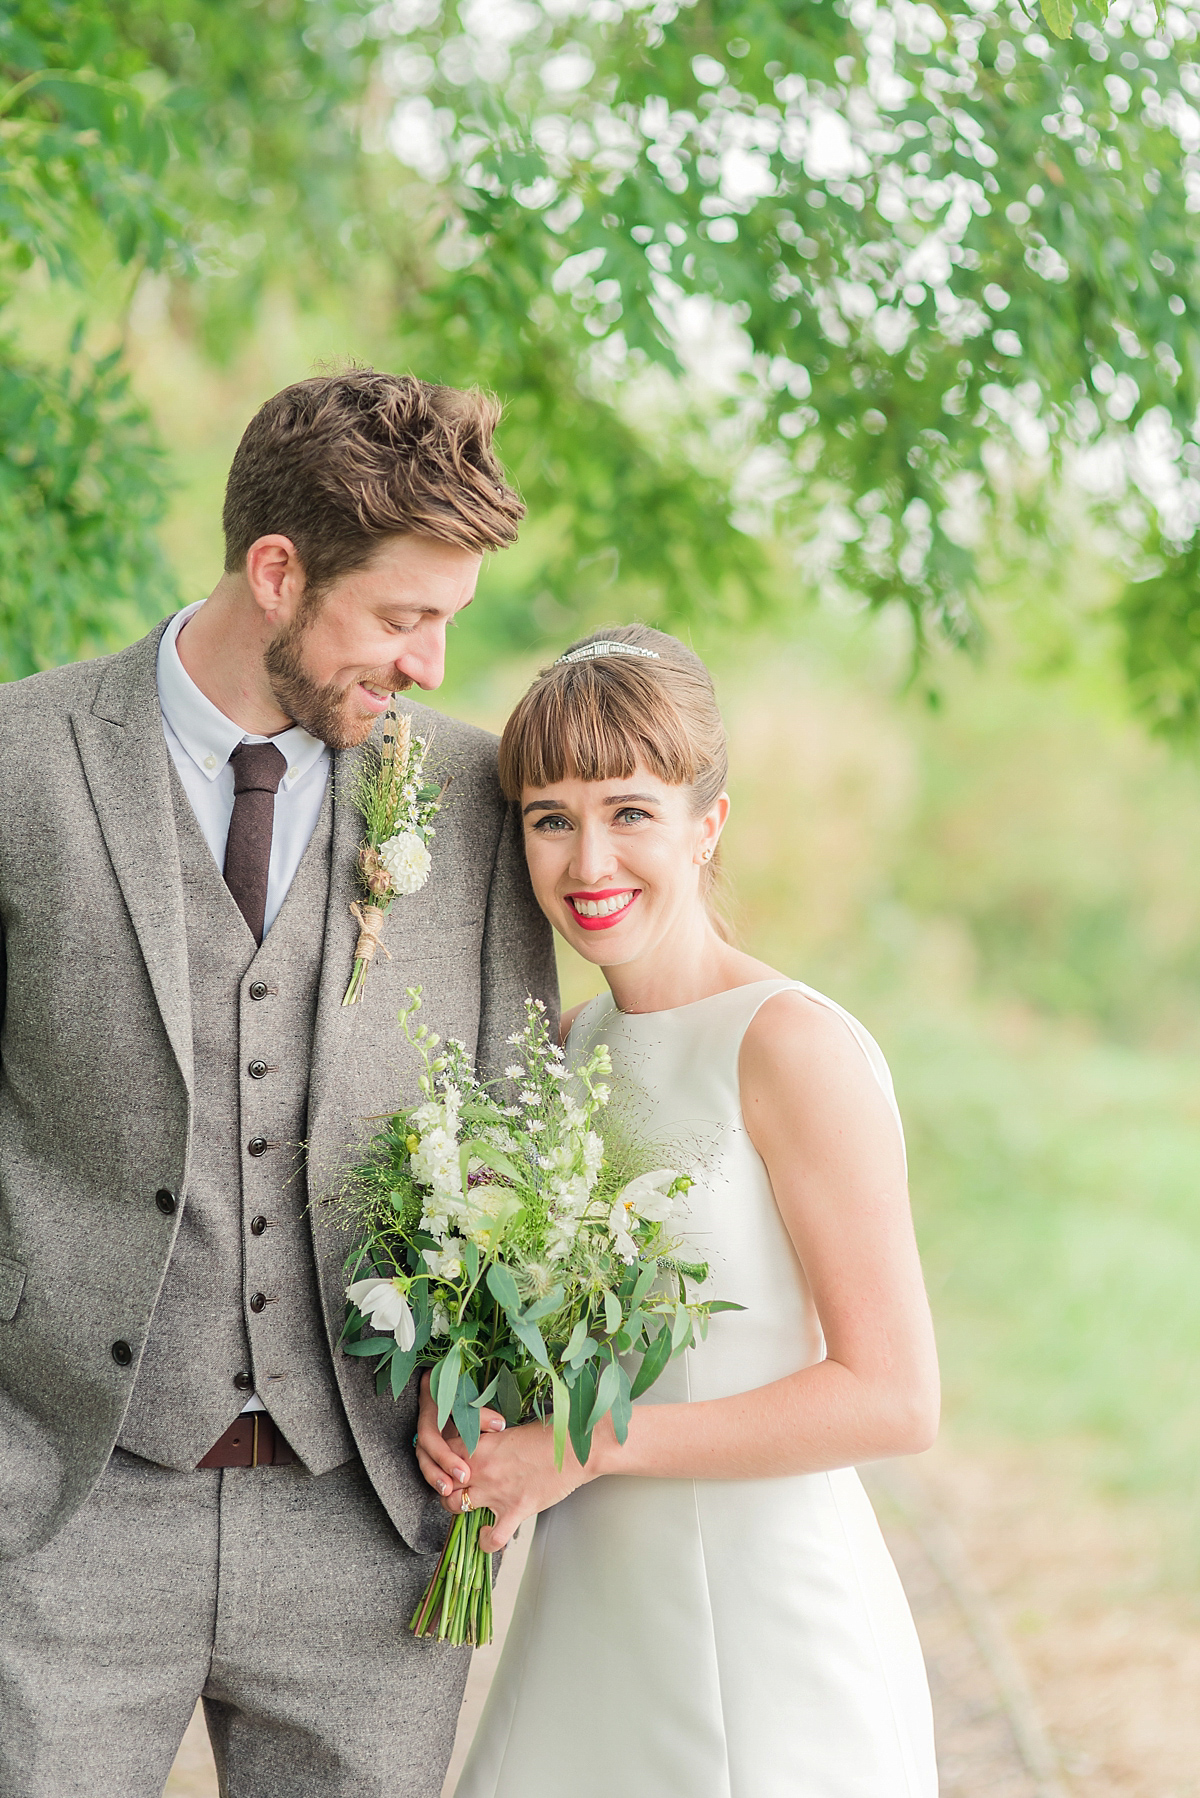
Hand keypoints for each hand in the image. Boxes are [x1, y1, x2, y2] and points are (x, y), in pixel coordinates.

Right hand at [414, 1369, 505, 1500]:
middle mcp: (425, 1430)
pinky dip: (439, 1477)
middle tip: (461, 1484)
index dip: (445, 1457)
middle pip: (425, 1454)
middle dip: (441, 1471)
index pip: (431, 1438)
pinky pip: (431, 1465)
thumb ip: (480, 1413)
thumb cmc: (455, 1390)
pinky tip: (449, 1491)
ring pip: (424, 1462)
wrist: (440, 1384)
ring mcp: (426, 1441)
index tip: (465, 1473)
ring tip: (448, 1492)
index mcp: (430, 1415)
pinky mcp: (431, 1449)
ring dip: (436, 1478)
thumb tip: (500, 1425)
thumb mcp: (466, 1397)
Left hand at [444, 1417, 598, 1551]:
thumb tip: (475, 1451)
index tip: (447, 1468)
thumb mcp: (508, 1432)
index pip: (442, 1456)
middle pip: (444, 1485)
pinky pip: (493, 1538)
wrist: (575, 1448)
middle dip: (445, 1489)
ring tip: (467, 1509)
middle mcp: (483, 1470)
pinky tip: (487, 1536)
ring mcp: (498, 1492)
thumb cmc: (547, 1437)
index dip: (441, 1463)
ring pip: (456, 1507)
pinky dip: (487, 1542)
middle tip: (454, 1490)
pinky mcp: (516, 1510)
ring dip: (458, 1510)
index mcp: (481, 1446)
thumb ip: (487, 1443)